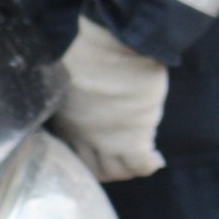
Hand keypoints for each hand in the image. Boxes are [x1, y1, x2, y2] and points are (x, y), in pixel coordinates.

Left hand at [53, 19, 168, 180]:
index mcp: (63, 121)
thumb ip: (66, 88)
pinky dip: (148, 165)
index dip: (84, 156)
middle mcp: (82, 137)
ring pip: (115, 171)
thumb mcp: (63, 74)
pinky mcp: (133, 138)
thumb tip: (67, 81)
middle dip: (106, 168)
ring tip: (137, 159)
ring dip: (127, 168)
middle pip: (91, 168)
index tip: (96, 152)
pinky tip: (154, 160)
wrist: (109, 47)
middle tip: (120, 160)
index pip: (70, 153)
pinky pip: (140, 165)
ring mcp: (107, 141)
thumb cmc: (84, 50)